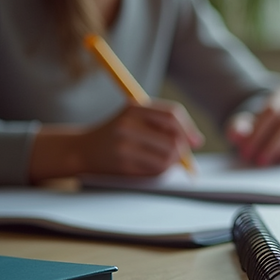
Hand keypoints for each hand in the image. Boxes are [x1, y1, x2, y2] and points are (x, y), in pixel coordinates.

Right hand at [29, 101, 203, 180]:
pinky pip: (155, 171)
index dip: (188, 128)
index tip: (197, 141)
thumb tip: (196, 141)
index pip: (172, 115)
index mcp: (133, 108)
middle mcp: (127, 125)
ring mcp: (124, 146)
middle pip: (173, 140)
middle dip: (182, 150)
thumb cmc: (117, 132)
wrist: (83, 149)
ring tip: (163, 160)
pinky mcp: (123, 165)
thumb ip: (164, 123)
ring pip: (167, 158)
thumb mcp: (135, 117)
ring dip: (172, 162)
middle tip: (180, 154)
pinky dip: (160, 170)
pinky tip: (150, 166)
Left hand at [226, 84, 279, 166]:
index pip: (273, 111)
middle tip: (258, 160)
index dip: (259, 133)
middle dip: (272, 145)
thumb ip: (238, 126)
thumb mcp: (245, 122)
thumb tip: (238, 134)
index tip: (246, 150)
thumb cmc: (260, 123)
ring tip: (269, 161)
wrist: (278, 123)